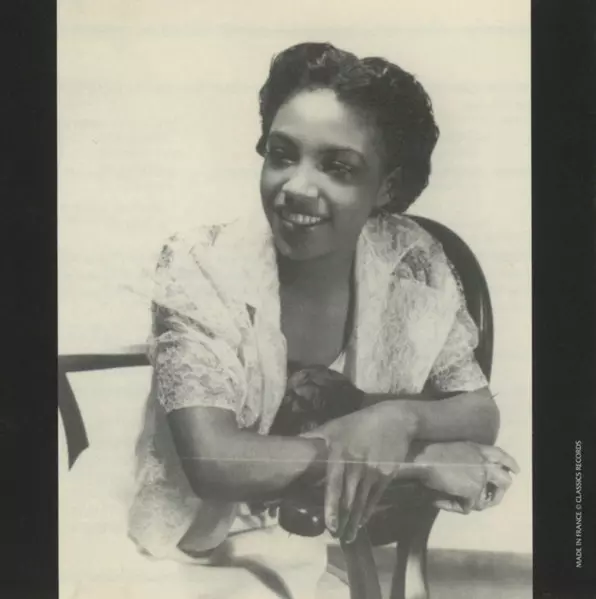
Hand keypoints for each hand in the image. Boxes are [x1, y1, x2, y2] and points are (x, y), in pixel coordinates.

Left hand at [303, 401, 415, 542]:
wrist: (394, 419)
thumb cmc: (359, 423)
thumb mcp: (334, 426)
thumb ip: (314, 437)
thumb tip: (293, 445)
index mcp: (340, 454)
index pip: (334, 484)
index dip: (331, 506)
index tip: (330, 525)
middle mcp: (356, 465)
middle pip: (349, 498)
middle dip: (343, 519)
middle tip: (336, 535)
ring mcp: (373, 471)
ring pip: (362, 502)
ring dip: (355, 520)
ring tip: (349, 536)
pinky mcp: (386, 476)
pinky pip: (375, 498)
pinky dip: (368, 511)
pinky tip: (362, 521)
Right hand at [415, 442, 518, 513]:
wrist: (423, 460)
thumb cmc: (431, 453)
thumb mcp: (455, 449)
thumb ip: (469, 457)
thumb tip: (473, 472)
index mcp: (478, 449)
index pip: (501, 455)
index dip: (510, 463)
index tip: (515, 472)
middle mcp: (484, 462)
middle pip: (505, 481)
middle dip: (499, 492)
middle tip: (489, 497)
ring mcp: (481, 477)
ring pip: (488, 499)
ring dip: (477, 504)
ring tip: (463, 504)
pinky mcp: (473, 491)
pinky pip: (469, 506)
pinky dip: (454, 507)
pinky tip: (440, 502)